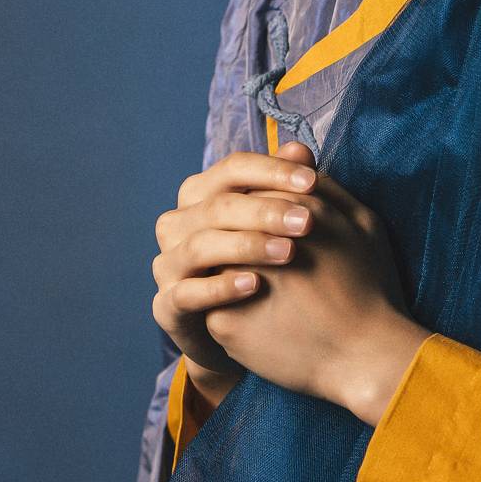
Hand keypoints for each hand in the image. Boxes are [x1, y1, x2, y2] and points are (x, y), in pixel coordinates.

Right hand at [150, 140, 322, 388]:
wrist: (250, 332)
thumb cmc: (266, 265)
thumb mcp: (278, 224)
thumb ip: (286, 186)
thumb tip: (299, 149)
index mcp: (203, 194)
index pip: (233, 168)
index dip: (272, 170)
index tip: (313, 181)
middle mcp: (179, 224)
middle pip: (218, 205)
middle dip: (266, 210)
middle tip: (308, 221)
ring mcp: (169, 264)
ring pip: (200, 245)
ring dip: (246, 246)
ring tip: (289, 252)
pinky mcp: (166, 305)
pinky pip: (186, 293)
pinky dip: (219, 287)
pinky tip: (254, 285)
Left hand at [154, 141, 432, 422]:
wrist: (365, 357)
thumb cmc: (372, 288)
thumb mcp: (364, 224)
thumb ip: (327, 187)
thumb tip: (297, 153)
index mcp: (292, 212)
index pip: (256, 193)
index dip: (263, 210)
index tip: (277, 231)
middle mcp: (255, 242)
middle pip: (228, 225)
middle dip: (238, 236)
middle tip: (265, 263)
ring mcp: (233, 283)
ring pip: (214, 263)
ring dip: (227, 268)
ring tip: (257, 288)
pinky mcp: (223, 321)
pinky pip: (212, 303)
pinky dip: (227, 306)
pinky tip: (256, 320)